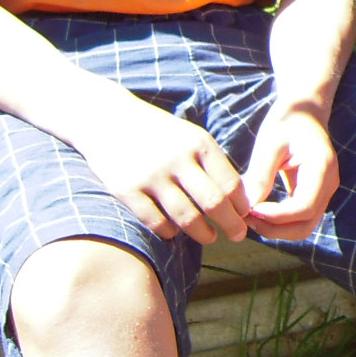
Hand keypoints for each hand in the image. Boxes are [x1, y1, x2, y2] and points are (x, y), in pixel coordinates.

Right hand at [78, 97, 248, 244]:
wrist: (108, 120)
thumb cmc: (160, 133)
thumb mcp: (191, 137)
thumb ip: (213, 164)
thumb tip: (241, 200)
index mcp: (199, 143)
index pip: (231, 183)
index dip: (242, 205)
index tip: (246, 216)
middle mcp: (177, 159)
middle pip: (214, 203)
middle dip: (231, 225)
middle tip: (238, 236)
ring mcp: (151, 176)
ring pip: (187, 218)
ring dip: (203, 233)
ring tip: (209, 236)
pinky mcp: (127, 190)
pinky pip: (157, 222)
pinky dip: (171, 232)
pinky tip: (175, 232)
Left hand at [241, 103, 340, 240]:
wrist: (305, 112)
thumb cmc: (287, 121)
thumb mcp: (270, 143)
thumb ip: (260, 175)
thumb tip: (245, 207)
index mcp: (322, 168)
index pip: (304, 207)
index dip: (276, 216)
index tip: (249, 210)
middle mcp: (329, 184)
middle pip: (305, 225)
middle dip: (273, 229)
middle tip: (244, 218)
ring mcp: (324, 192)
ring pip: (302, 227)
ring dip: (275, 229)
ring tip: (248, 215)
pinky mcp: (314, 196)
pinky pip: (299, 220)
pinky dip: (278, 223)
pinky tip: (257, 211)